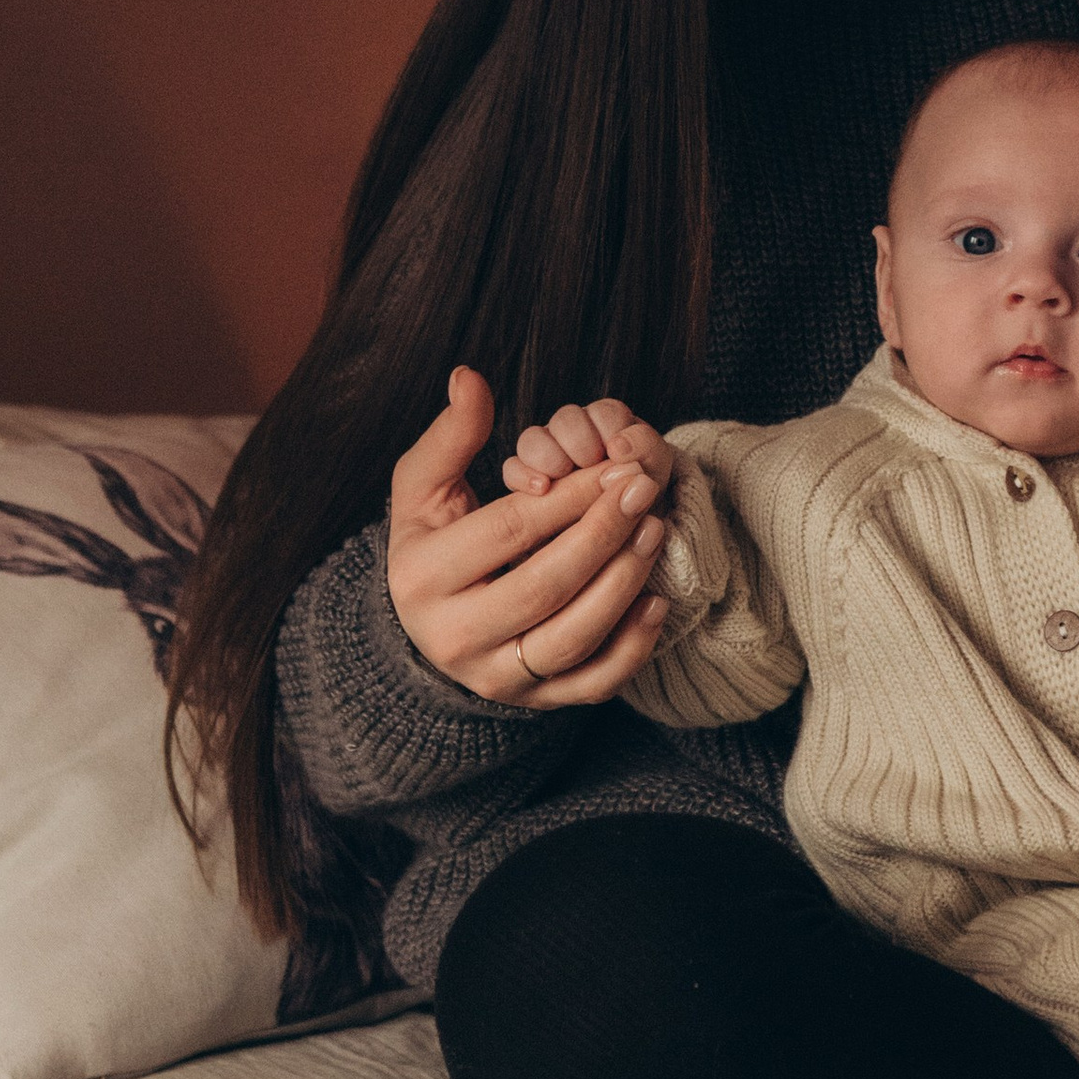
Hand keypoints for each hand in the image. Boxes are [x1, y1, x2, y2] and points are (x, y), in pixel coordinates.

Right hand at [386, 368, 674, 706]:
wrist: (427, 625)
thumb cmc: (434, 541)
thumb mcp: (424, 486)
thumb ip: (451, 434)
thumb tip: (470, 377)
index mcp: (422, 577)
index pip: (509, 531)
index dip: (570, 495)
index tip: (618, 464)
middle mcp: (452, 638)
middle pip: (543, 586)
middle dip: (603, 534)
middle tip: (646, 489)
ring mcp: (493, 677)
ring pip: (570, 640)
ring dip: (622, 585)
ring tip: (655, 533)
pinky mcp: (531, 702)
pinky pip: (589, 684)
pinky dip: (629, 649)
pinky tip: (656, 602)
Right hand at [501, 395, 644, 496]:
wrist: (622, 542)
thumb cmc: (640, 501)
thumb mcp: (654, 474)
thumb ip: (646, 450)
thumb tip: (618, 446)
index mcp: (612, 426)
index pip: (606, 411)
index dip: (610, 428)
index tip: (617, 454)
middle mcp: (577, 435)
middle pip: (566, 419)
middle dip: (580, 441)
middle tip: (591, 465)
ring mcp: (549, 457)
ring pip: (533, 439)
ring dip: (550, 456)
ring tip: (562, 476)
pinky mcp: (527, 482)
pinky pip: (512, 469)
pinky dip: (523, 475)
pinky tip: (541, 489)